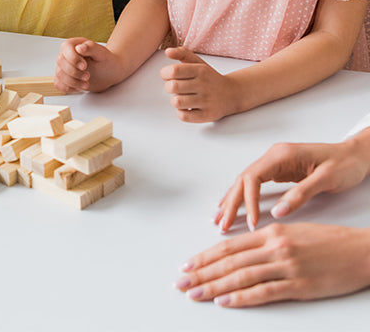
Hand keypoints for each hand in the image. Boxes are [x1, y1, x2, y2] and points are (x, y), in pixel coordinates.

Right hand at [54, 37, 123, 92]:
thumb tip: (79, 47)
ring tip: (86, 84)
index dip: (73, 58)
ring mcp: (64, 67)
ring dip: (73, 82)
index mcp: (74, 44)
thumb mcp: (102, 53)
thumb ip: (91, 48)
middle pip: (60, 62)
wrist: (110, 72)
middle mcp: (67, 54)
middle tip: (88, 76)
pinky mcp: (65, 78)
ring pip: (59, 74)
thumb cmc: (106, 61)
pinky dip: (68, 88)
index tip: (84, 66)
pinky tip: (79, 87)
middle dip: (74, 72)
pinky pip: (59, 84)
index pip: (66, 48)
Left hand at [160, 47, 237, 122]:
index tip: (168, 76)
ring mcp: (207, 101)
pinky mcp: (208, 115)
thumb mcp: (198, 62)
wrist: (232, 94)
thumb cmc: (209, 77)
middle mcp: (204, 85)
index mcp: (201, 70)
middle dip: (169, 87)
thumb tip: (167, 51)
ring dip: (175, 100)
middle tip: (175, 87)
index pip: (174, 71)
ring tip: (182, 97)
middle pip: (172, 87)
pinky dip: (181, 112)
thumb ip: (182, 53)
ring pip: (176, 102)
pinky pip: (184, 116)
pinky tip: (187, 107)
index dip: (165, 73)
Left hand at [177, 223, 369, 306]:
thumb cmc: (328, 242)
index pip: (229, 246)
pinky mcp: (299, 286)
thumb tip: (240, 252)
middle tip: (181, 282)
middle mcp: (274, 247)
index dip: (205, 256)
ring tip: (195, 294)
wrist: (360, 251)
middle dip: (202, 273)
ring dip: (214, 287)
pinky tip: (225, 302)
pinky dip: (241, 298)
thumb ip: (265, 241)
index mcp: (270, 233)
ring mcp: (286, 267)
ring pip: (241, 277)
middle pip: (229, 261)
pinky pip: (264, 292)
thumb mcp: (292, 233)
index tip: (187, 265)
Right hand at [215, 139, 369, 231]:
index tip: (251, 222)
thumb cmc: (345, 164)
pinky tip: (233, 203)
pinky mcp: (278, 171)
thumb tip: (278, 212)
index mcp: (281, 155)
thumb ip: (301, 194)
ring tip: (221, 218)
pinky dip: (242, 196)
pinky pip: (253, 184)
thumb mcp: (326, 179)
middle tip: (222, 224)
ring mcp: (274, 163)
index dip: (248, 201)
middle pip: (243, 180)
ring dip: (232, 200)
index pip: (253, 178)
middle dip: (231, 202)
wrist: (356, 155)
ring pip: (245, 182)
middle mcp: (273, 157)